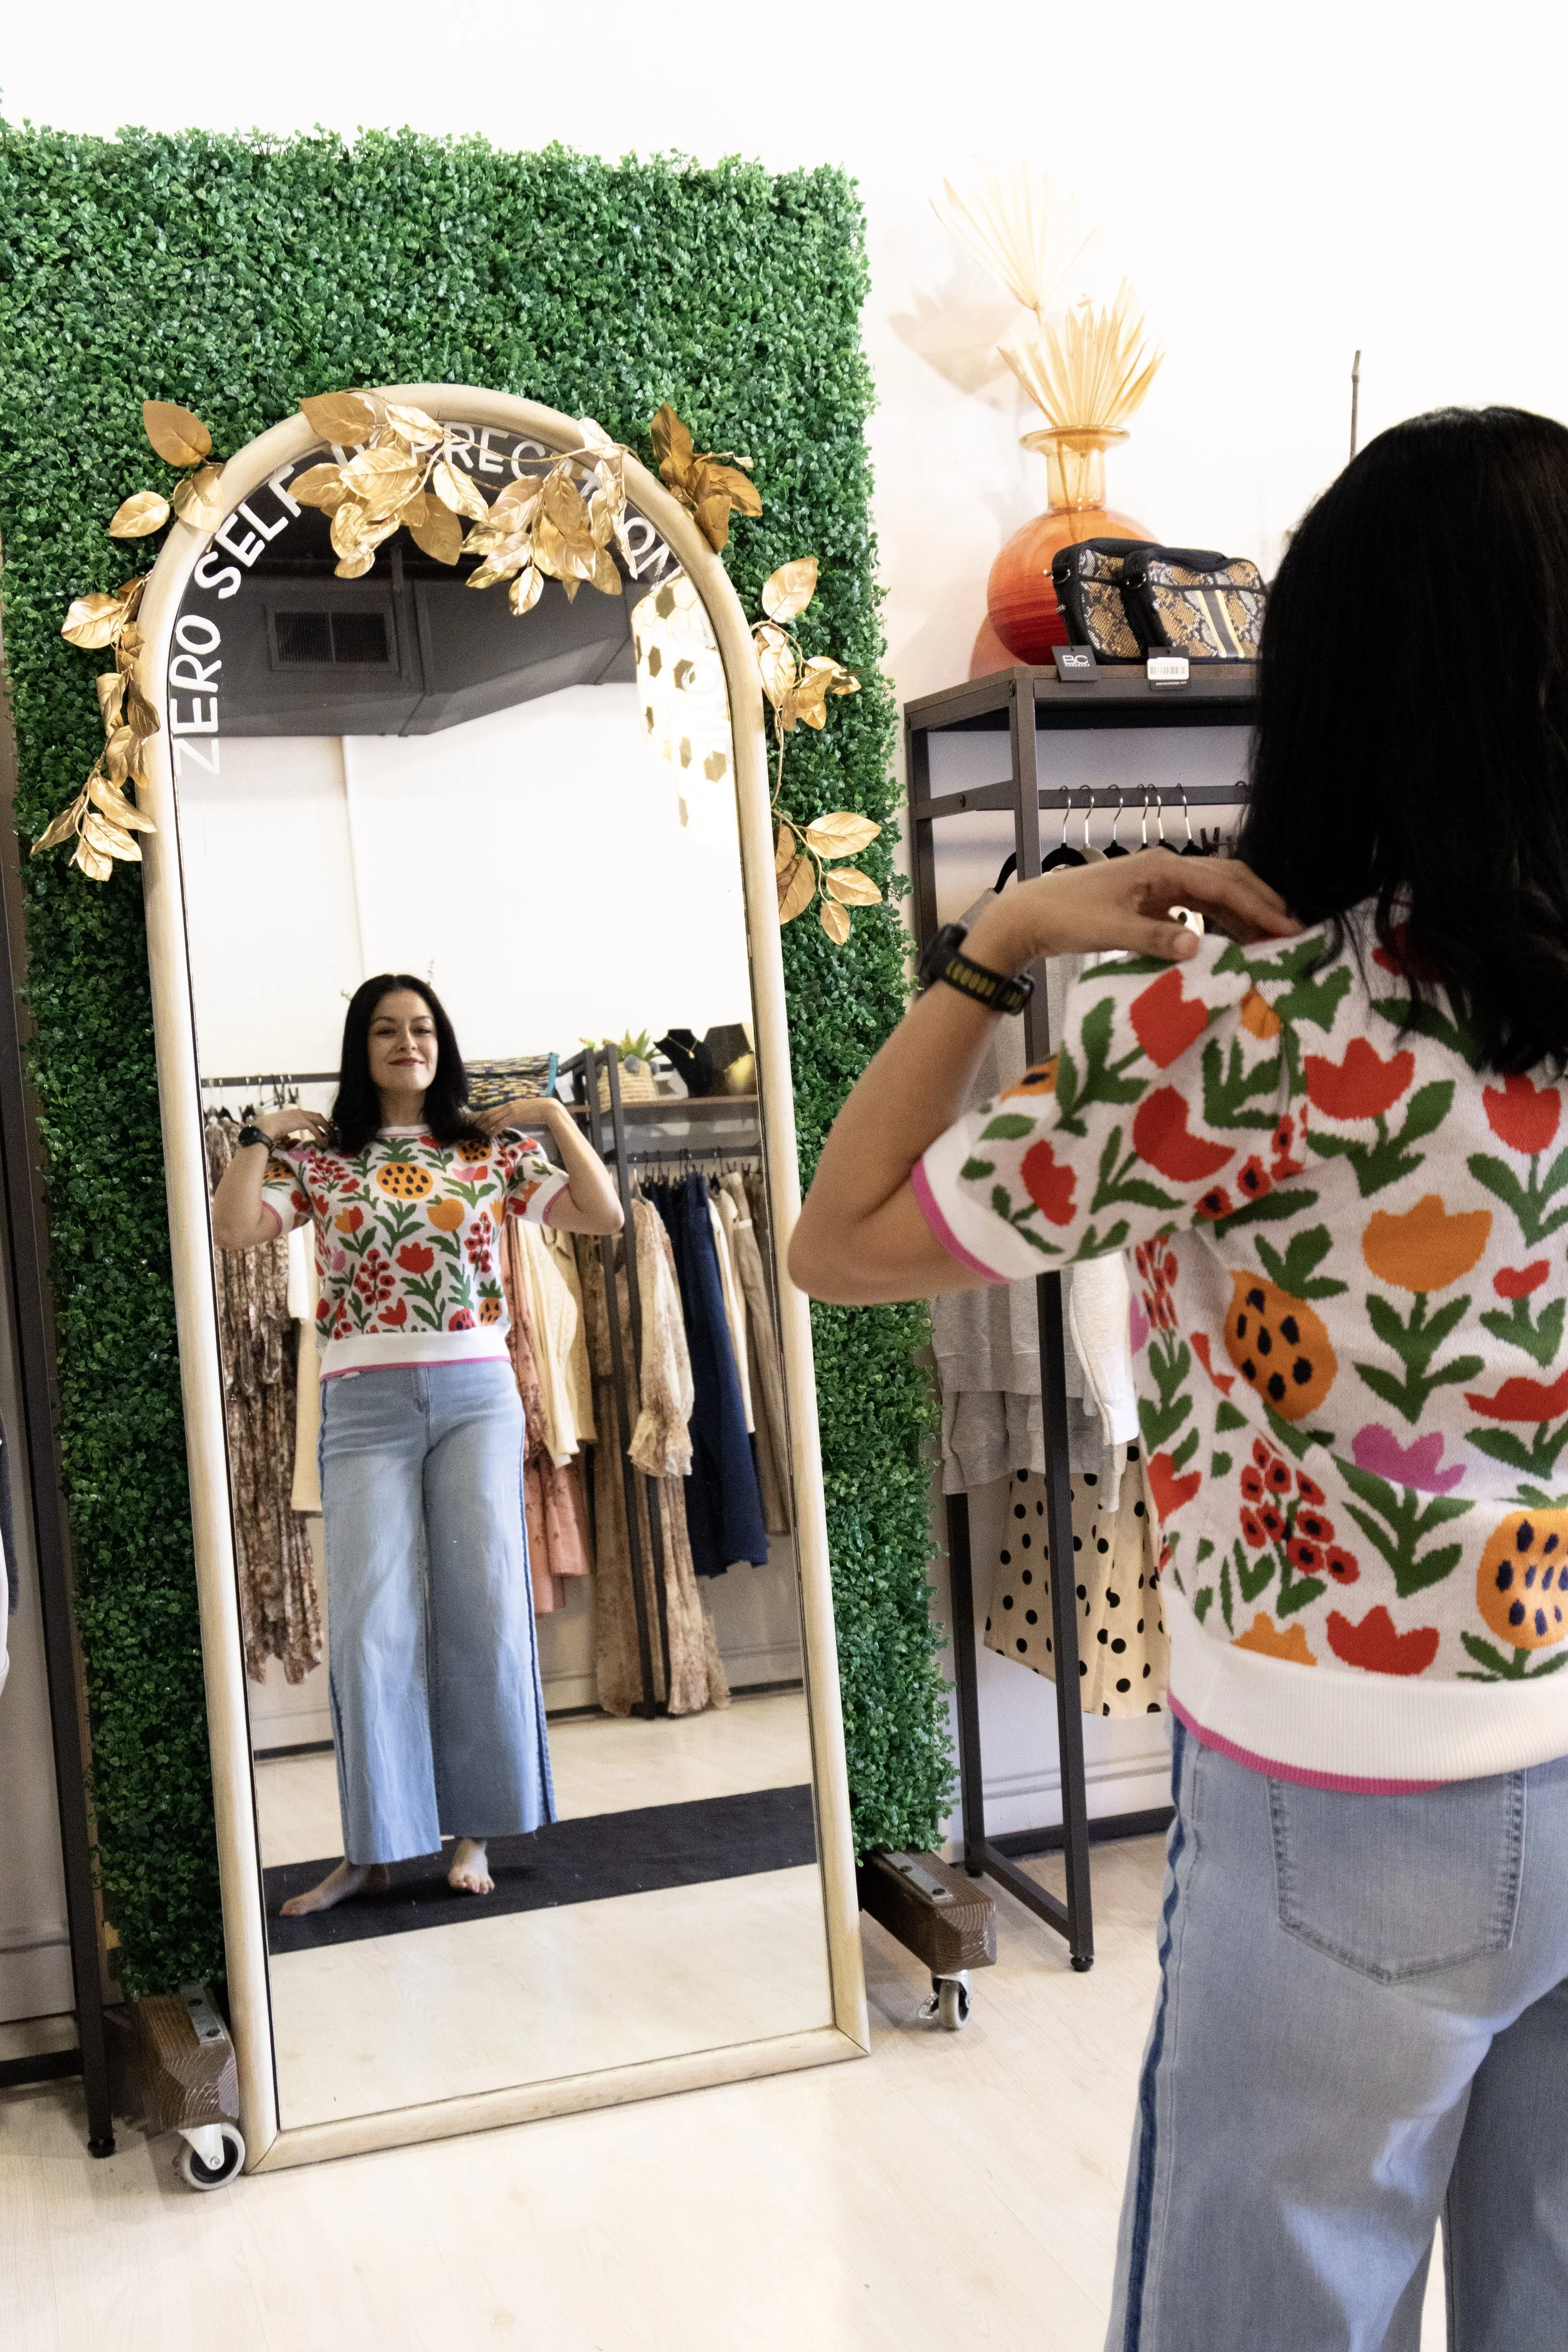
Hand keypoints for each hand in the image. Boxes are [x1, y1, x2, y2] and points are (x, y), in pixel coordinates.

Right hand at [255, 1106, 329, 1144]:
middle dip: (326, 1124)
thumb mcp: (280, 1129)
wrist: (265, 1126)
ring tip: (330, 1138)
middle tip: (331, 1133)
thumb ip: (286, 1132)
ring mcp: (301, 1115)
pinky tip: (323, 1142)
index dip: (318, 1122)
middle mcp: (299, 1112)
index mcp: (295, 1113)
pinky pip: (315, 1129)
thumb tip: (286, 1138)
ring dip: (326, 1129)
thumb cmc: (269, 1128)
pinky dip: (320, 1135)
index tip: (323, 1130)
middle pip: (318, 1116)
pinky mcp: (302, 1122)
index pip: (311, 1115)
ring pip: (319, 1120)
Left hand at [474, 1095, 561, 1137]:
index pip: (492, 1110)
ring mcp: (511, 1110)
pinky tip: (490, 1135)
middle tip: (475, 1130)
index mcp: (510, 1104)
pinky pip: (500, 1124)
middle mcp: (508, 1106)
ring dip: (485, 1127)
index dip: (483, 1117)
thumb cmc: (539, 1111)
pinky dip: (493, 1130)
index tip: (478, 1124)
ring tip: (479, 1134)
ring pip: (492, 1118)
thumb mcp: (524, 1111)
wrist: (548, 1109)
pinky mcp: (514, 1116)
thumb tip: (512, 1119)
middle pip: (489, 1113)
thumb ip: (516, 1113)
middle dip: (480, 1122)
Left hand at [963, 848, 1300, 974]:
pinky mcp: (1148, 901)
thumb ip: (1154, 939)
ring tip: (1268, 941)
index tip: (1289, 929)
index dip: (1259, 907)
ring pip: (1212, 895)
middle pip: (1226, 881)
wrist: (1028, 915)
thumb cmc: (1065, 917)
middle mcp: (1165, 870)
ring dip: (1240, 915)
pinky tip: (1226, 943)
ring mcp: (1157, 884)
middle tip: (1292, 932)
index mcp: (1162, 868)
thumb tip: (1199, 946)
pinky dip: (1215, 923)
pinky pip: (1193, 908)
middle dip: (1260, 904)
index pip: (1223, 886)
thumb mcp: (1109, 931)